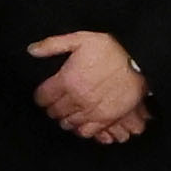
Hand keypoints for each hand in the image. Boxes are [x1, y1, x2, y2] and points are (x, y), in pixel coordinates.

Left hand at [31, 31, 145, 140]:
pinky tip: (81, 121)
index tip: (45, 93)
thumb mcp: (80, 39)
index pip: (42, 97)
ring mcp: (90, 111)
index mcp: (66, 80)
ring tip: (68, 111)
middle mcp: (75, 99)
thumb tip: (31, 50)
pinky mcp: (105, 120)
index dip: (41, 95)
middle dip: (52, 107)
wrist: (139, 61)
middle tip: (56, 102)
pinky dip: (80, 128)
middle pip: (53, 112)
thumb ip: (53, 44)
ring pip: (67, 123)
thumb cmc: (110, 49)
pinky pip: (85, 132)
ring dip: (64, 118)